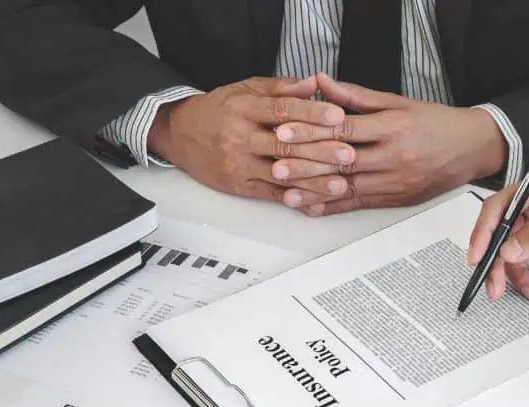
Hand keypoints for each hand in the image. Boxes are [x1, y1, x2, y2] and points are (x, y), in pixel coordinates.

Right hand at [148, 76, 354, 203]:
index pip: (282, 110)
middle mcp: (240, 136)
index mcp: (244, 107)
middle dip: (320, 151)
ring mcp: (239, 163)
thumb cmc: (219, 110)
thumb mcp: (246, 89)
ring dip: (313, 181)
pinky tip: (315, 202)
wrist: (178, 134)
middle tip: (349, 154)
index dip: (311, 114)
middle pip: (284, 144)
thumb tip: (315, 83)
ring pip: (280, 173)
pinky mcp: (238, 185)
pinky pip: (270, 194)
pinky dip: (294, 198)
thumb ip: (281, 88)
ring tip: (340, 184)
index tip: (338, 116)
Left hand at [272, 73, 507, 214]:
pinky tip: (315, 208)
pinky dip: (336, 207)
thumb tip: (321, 83)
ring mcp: (398, 182)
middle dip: (307, 165)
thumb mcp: (399, 102)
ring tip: (288, 193)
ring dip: (316, 192)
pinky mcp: (399, 199)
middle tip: (277, 166)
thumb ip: (357, 96)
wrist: (473, 148)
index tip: (286, 131)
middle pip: (344, 163)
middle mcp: (395, 157)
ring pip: (350, 188)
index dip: (313, 132)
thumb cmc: (437, 123)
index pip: (345, 131)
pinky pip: (362, 204)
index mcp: (394, 127)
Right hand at [468, 170, 528, 302]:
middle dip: (496, 260)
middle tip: (494, 283)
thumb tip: (511, 247)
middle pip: (499, 233)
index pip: (500, 206)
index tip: (478, 254)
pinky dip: (526, 278)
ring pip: (508, 252)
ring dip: (513, 275)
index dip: (485, 230)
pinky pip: (521, 263)